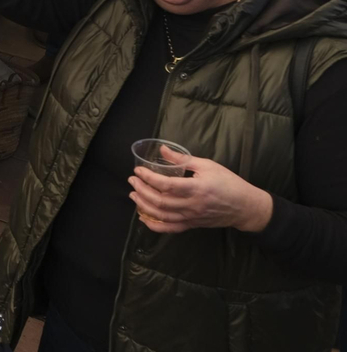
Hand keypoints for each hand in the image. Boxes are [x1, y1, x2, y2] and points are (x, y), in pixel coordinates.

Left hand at [129, 147, 273, 233]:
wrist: (245, 207)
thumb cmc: (228, 183)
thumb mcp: (208, 165)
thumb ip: (182, 159)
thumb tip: (161, 149)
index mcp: (196, 189)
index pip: (165, 185)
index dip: (148, 178)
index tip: (138, 170)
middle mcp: (191, 206)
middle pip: (159, 201)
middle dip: (141, 190)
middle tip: (132, 180)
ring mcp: (191, 217)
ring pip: (161, 216)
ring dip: (143, 205)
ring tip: (133, 195)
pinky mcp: (192, 225)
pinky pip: (170, 229)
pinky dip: (154, 225)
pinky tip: (143, 217)